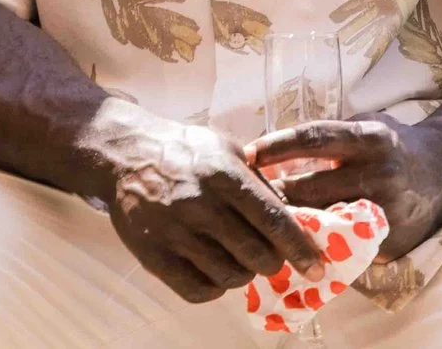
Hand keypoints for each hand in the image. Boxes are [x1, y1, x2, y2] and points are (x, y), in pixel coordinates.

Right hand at [97, 113, 331, 303]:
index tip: (316, 265)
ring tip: (239, 258)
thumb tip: (295, 216)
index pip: (272, 219)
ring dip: (244, 274)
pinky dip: (214, 288)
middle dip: (273, 262)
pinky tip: (214, 270)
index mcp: (223, 174)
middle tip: (271, 257)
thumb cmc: (185, 150)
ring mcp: (174, 232)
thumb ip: (259, 181)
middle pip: (255, 254)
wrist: (126, 155)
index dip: (299, 247)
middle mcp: (200, 204)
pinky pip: (197, 291)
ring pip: (229, 276)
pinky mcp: (153, 255)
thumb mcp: (227, 150)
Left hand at [247, 117, 441, 259]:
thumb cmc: (395, 145)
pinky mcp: (389, 241)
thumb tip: (276, 147)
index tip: (248, 153)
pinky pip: (346, 246)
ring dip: (292, 223)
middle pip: (312, 187)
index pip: (314, 139)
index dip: (278, 146)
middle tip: (246, 197)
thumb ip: (330, 136)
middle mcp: (378, 173)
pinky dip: (320, 245)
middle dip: (276, 194)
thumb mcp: (368, 126)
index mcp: (369, 139)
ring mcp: (385, 210)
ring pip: (324, 221)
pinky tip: (297, 244)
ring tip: (262, 223)